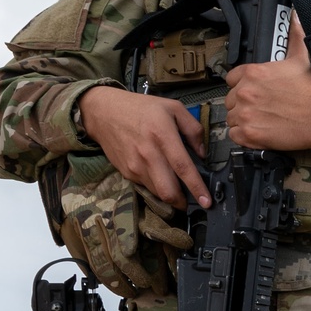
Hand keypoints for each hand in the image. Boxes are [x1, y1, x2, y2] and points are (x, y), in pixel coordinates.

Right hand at [78, 87, 208, 209]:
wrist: (103, 112)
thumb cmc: (141, 108)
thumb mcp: (173, 108)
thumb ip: (193, 129)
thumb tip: (203, 154)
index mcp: (162, 135)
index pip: (182, 167)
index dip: (196, 187)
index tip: (206, 201)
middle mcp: (148, 153)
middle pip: (168, 191)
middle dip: (182, 201)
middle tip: (192, 199)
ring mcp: (135, 165)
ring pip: (157, 193)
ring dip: (170, 195)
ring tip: (176, 186)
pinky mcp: (126, 172)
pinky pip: (146, 187)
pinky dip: (156, 186)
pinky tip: (159, 175)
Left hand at [225, 13, 310, 150]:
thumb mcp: (301, 58)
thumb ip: (294, 37)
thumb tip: (296, 17)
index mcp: (252, 73)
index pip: (231, 79)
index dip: (242, 86)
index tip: (255, 93)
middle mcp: (245, 92)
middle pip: (230, 100)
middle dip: (243, 105)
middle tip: (262, 109)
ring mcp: (245, 114)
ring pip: (232, 119)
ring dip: (243, 121)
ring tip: (263, 122)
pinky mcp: (249, 135)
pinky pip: (235, 136)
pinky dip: (244, 137)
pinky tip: (259, 133)